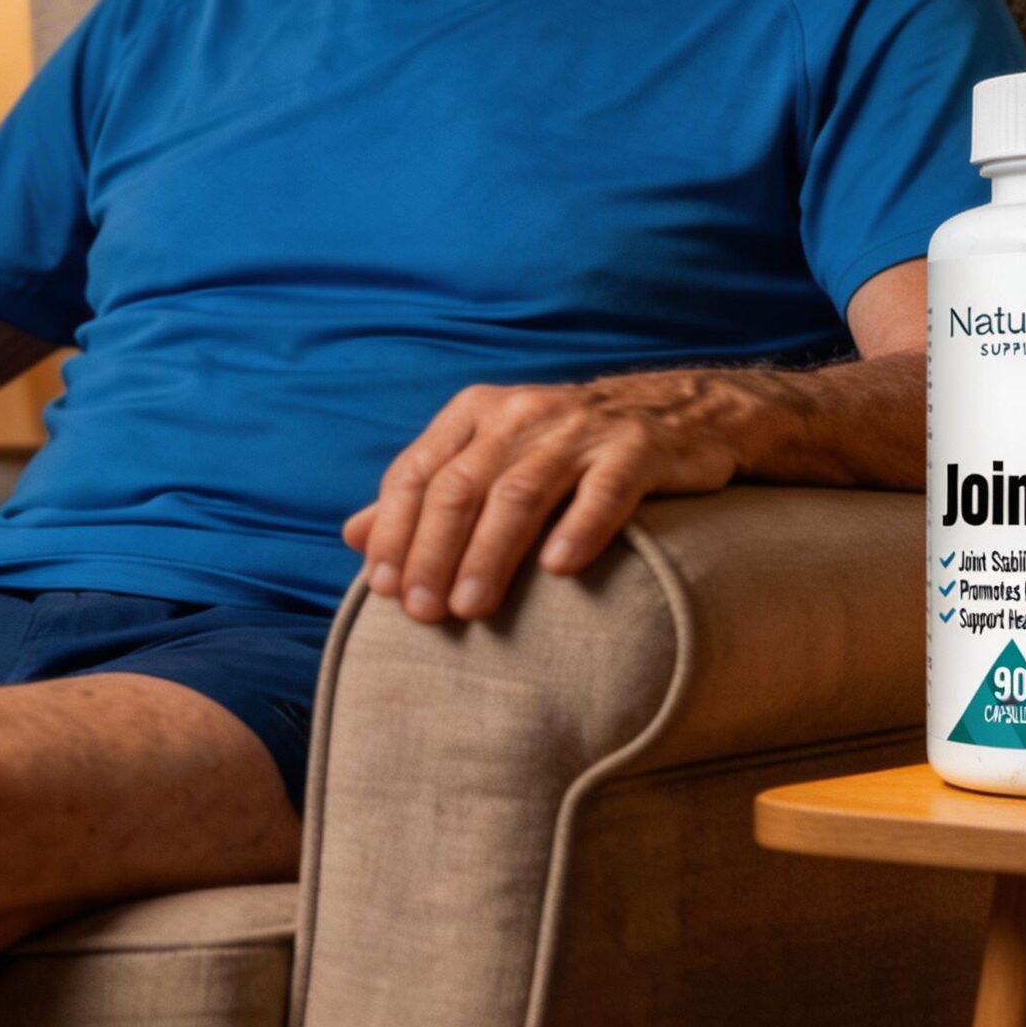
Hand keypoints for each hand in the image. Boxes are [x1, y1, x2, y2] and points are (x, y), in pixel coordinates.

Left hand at [341, 376, 734, 623]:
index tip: (383, 588)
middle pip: (462, 485)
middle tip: (423, 613)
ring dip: (490, 552)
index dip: (396, 531)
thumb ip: (426, 495)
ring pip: (522, 490)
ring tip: (471, 608)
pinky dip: (580, 527)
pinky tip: (559, 568)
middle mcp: (521, 414)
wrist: (673, 416)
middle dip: (434, 551)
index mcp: (476, 413)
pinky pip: (605, 489)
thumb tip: (353, 536)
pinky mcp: (636, 450)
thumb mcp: (488, 458)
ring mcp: (581, 429)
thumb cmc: (564, 452)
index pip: (418, 472)